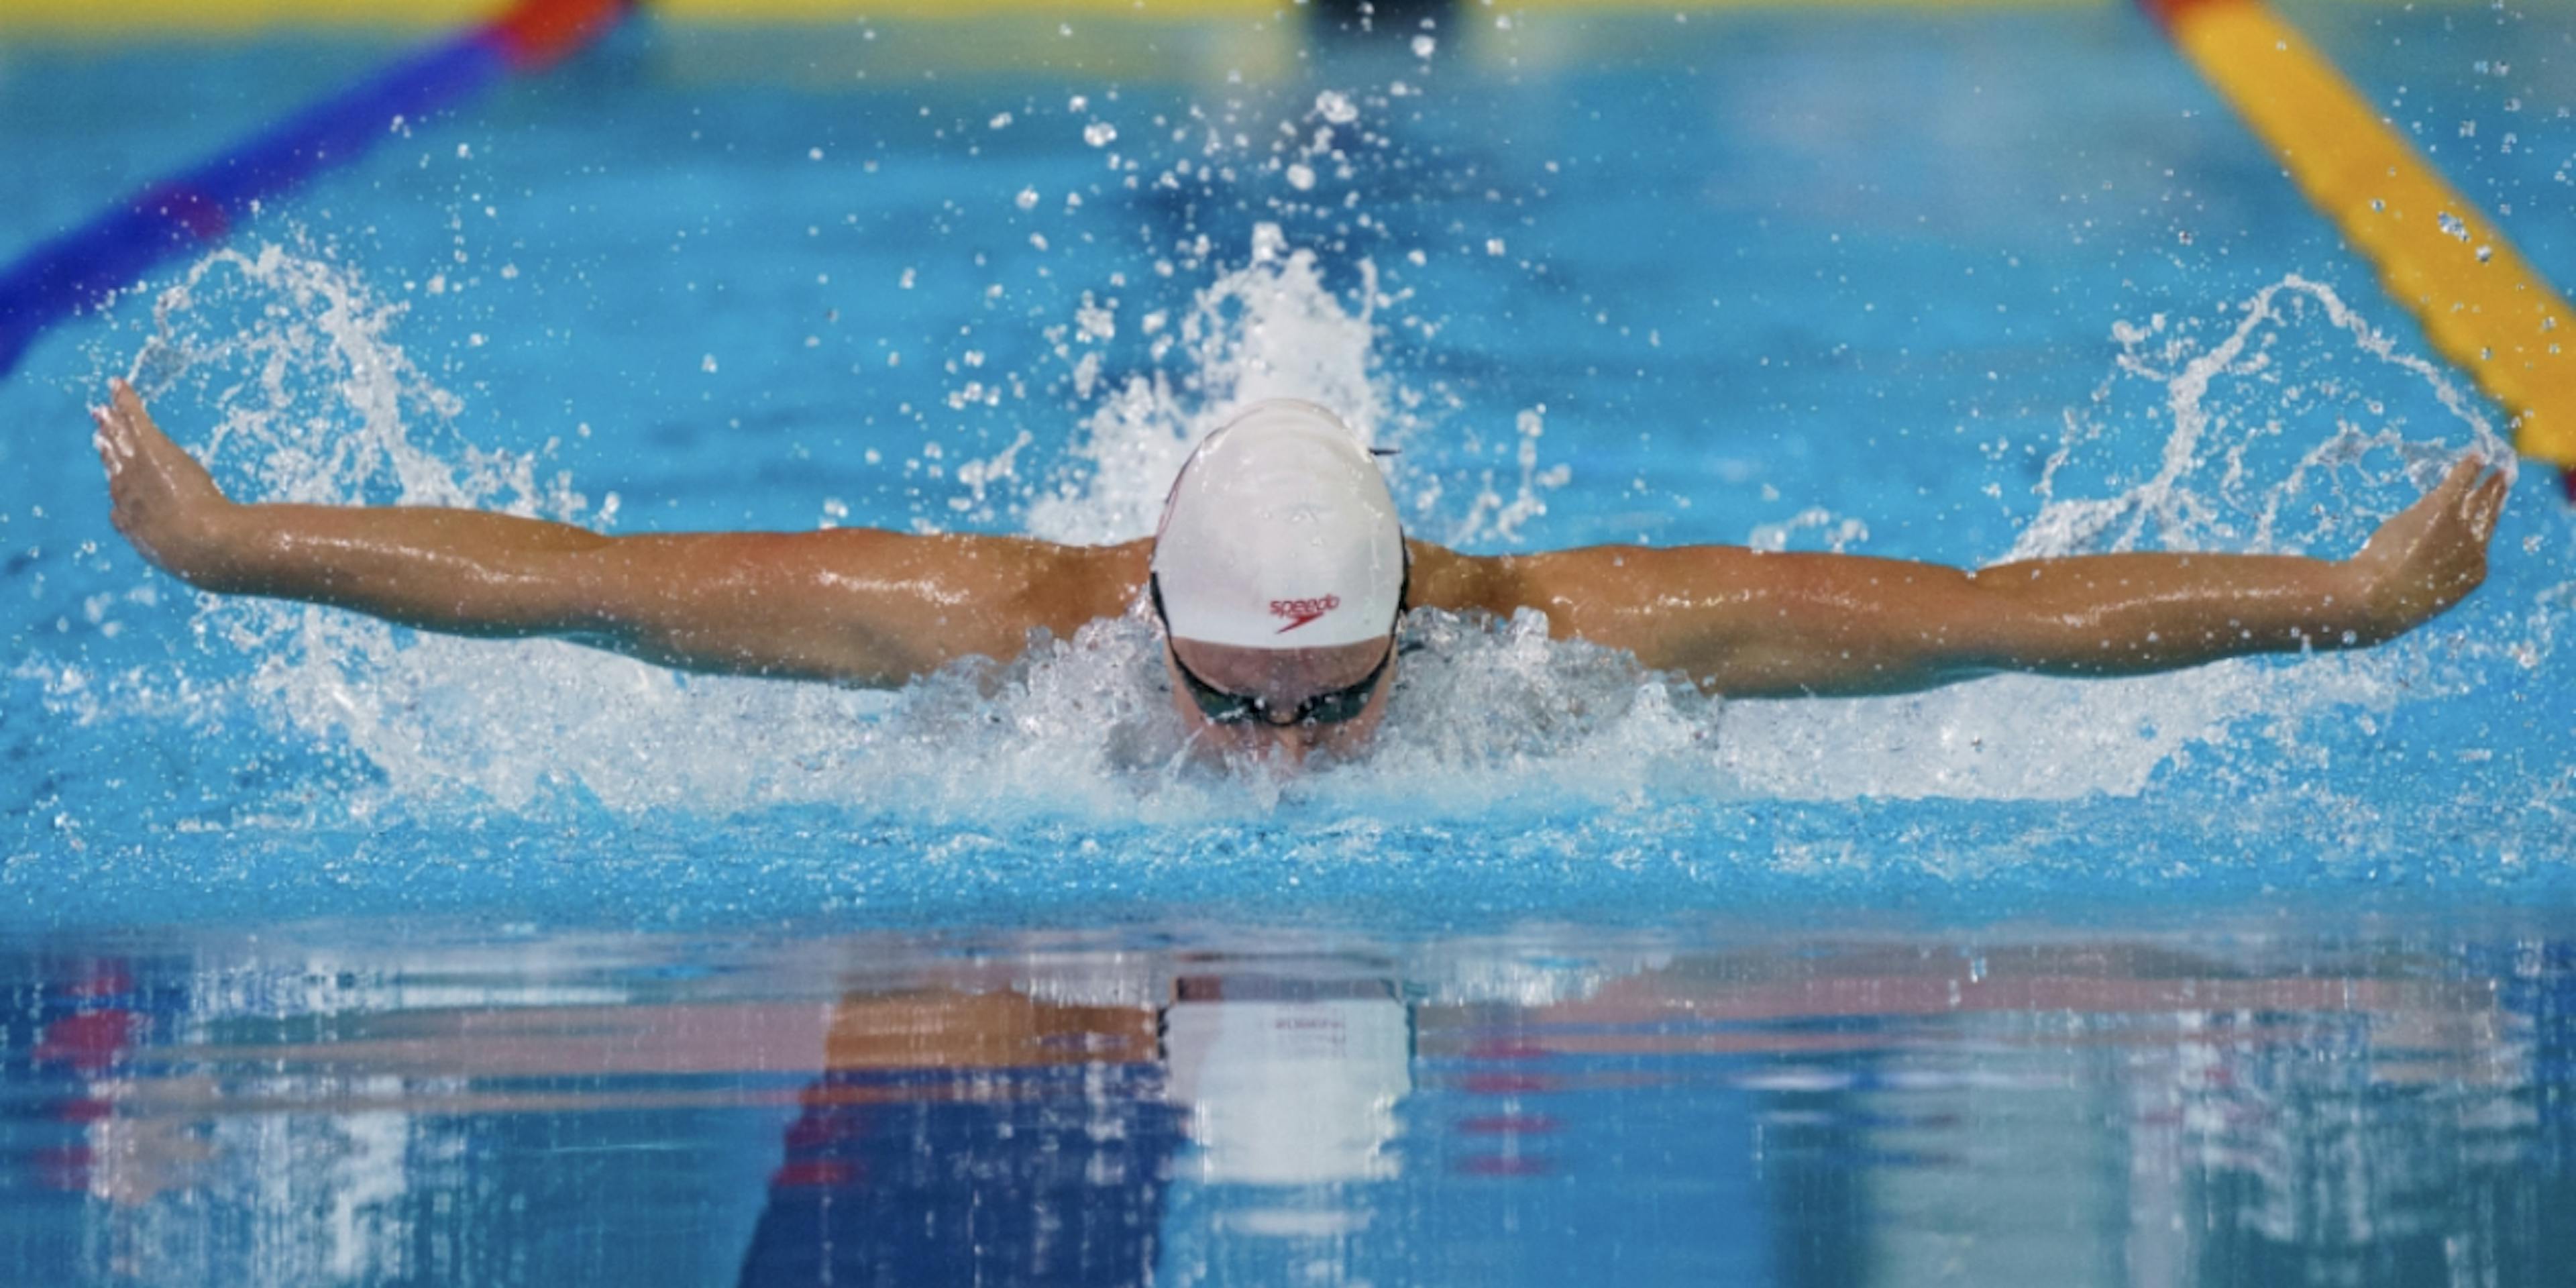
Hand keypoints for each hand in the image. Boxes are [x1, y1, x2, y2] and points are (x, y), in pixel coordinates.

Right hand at [93, 378, 238, 585]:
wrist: (204, 547)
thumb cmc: (208, 562)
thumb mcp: (204, 567)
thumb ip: (213, 563)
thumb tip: (240, 574)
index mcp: (133, 525)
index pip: (120, 497)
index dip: (117, 482)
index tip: (113, 470)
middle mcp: (127, 495)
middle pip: (114, 464)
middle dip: (107, 446)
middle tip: (98, 429)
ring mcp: (138, 472)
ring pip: (120, 441)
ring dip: (112, 423)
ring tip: (103, 408)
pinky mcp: (151, 452)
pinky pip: (134, 420)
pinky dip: (126, 401)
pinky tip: (118, 384)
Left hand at [2343, 455, 2508, 640]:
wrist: (2378, 600)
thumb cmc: (2384, 600)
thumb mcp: (2411, 585)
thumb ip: (2424, 567)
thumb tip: (2420, 548)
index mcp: (2471, 574)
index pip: (2480, 542)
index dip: (2482, 523)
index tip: (2488, 511)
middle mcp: (2474, 550)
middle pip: (2487, 518)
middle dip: (2495, 498)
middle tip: (2503, 481)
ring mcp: (2459, 531)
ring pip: (2478, 501)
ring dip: (2487, 483)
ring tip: (2495, 471)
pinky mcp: (2442, 512)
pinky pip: (2460, 482)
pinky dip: (2468, 469)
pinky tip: (2476, 456)